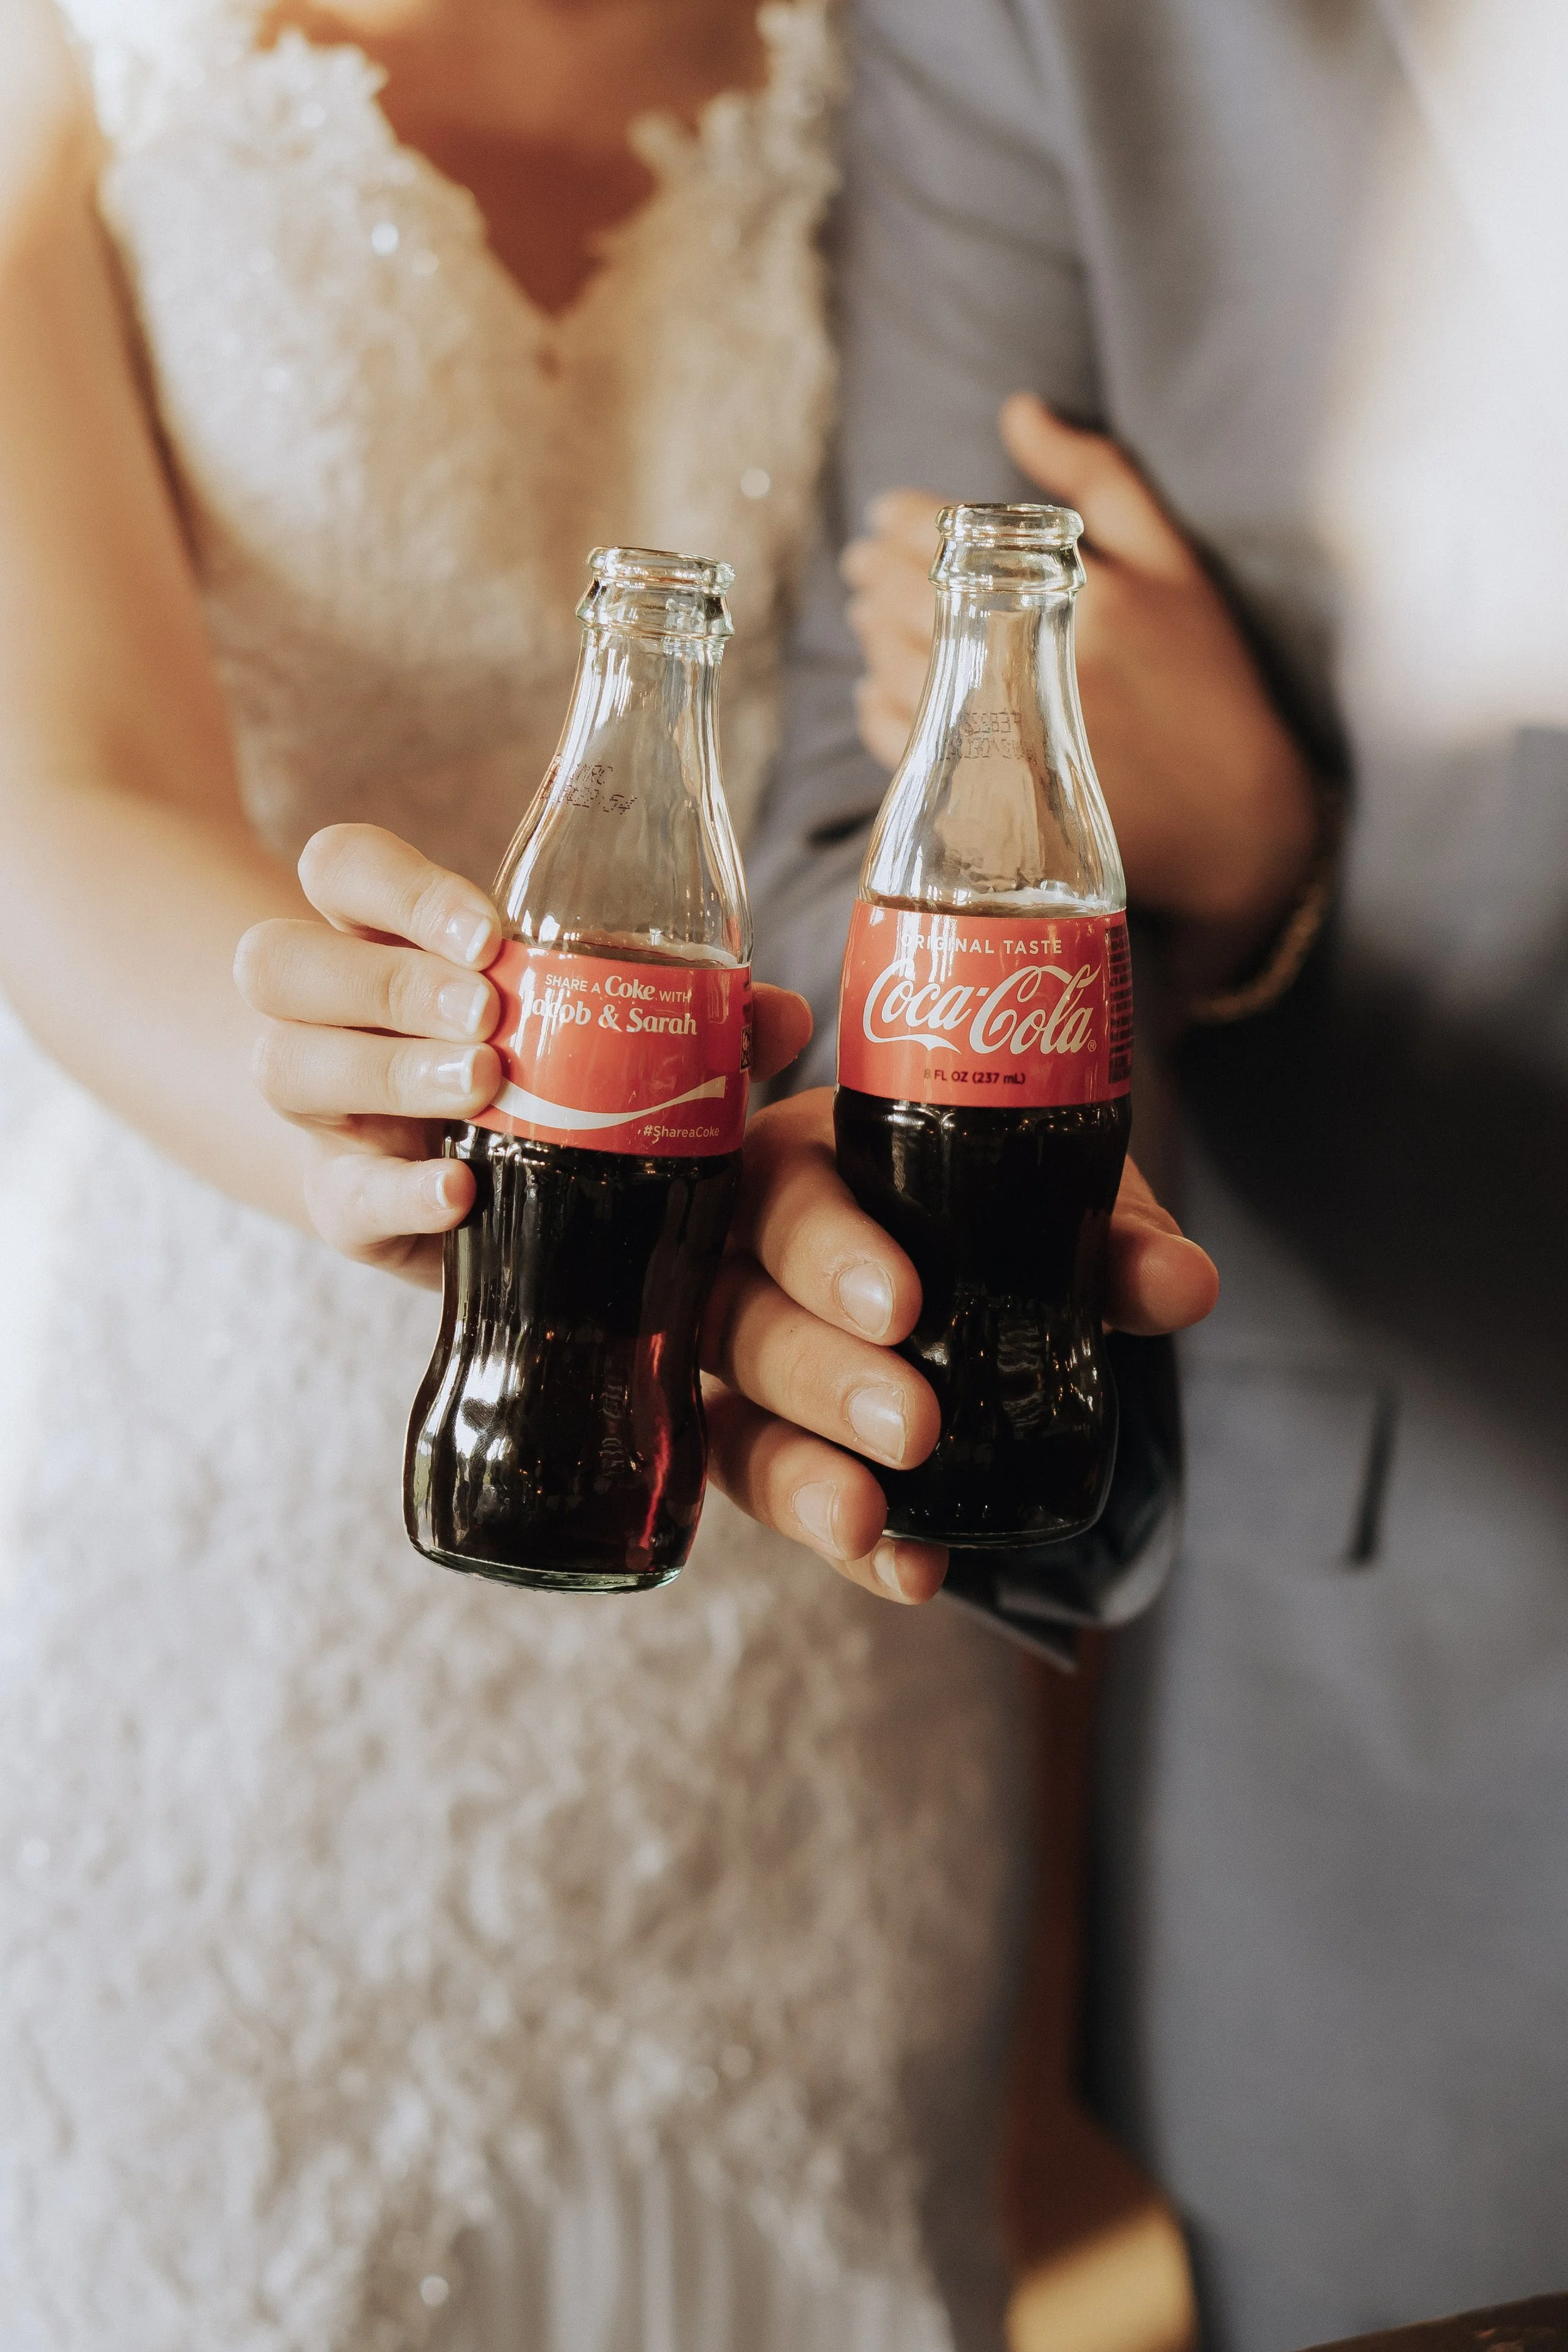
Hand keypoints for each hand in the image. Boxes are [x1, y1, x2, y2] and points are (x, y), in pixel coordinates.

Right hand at [234, 822, 813, 1281]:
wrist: (491, 1201)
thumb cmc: (552, 1084)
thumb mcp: (609, 1032)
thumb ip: (694, 1016)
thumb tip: (779, 1012)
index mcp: (392, 942)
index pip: (343, 870)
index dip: (396, 887)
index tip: (490, 932)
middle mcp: (335, 1018)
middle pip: (283, 960)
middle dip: (386, 981)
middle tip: (491, 1015)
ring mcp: (328, 1115)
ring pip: (284, 1065)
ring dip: (385, 1070)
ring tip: (484, 1086)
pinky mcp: (342, 1206)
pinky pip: (334, 1198)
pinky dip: (397, 1192)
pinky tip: (463, 1191)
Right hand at [699, 1087, 1216, 1606]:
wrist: (984, 1270)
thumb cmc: (990, 1208)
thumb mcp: (1054, 1208)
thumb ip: (1115, 1242)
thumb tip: (1184, 1284)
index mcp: (804, 1167)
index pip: (783, 1198)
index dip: (827, 1253)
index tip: (902, 1307)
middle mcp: (747, 1262)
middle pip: (741, 1319)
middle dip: (826, 1377)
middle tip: (913, 1425)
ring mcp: (741, 1362)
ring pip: (735, 1418)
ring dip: (803, 1472)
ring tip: (871, 1518)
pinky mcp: (759, 1444)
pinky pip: (771, 1498)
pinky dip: (840, 1542)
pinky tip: (908, 1571)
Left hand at [842, 395, 1317, 933]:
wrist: (1234, 821)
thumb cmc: (1208, 681)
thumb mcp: (1172, 562)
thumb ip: (1095, 477)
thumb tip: (1015, 409)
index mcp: (1077, 594)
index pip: (949, 533)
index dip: (900, 519)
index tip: (885, 516)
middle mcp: (1032, 662)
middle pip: (907, 598)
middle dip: (872, 573)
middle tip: (862, 565)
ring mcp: (1003, 733)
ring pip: (894, 664)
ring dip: (870, 632)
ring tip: (870, 616)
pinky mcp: (984, 795)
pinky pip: (898, 740)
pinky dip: (875, 707)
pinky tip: (878, 688)